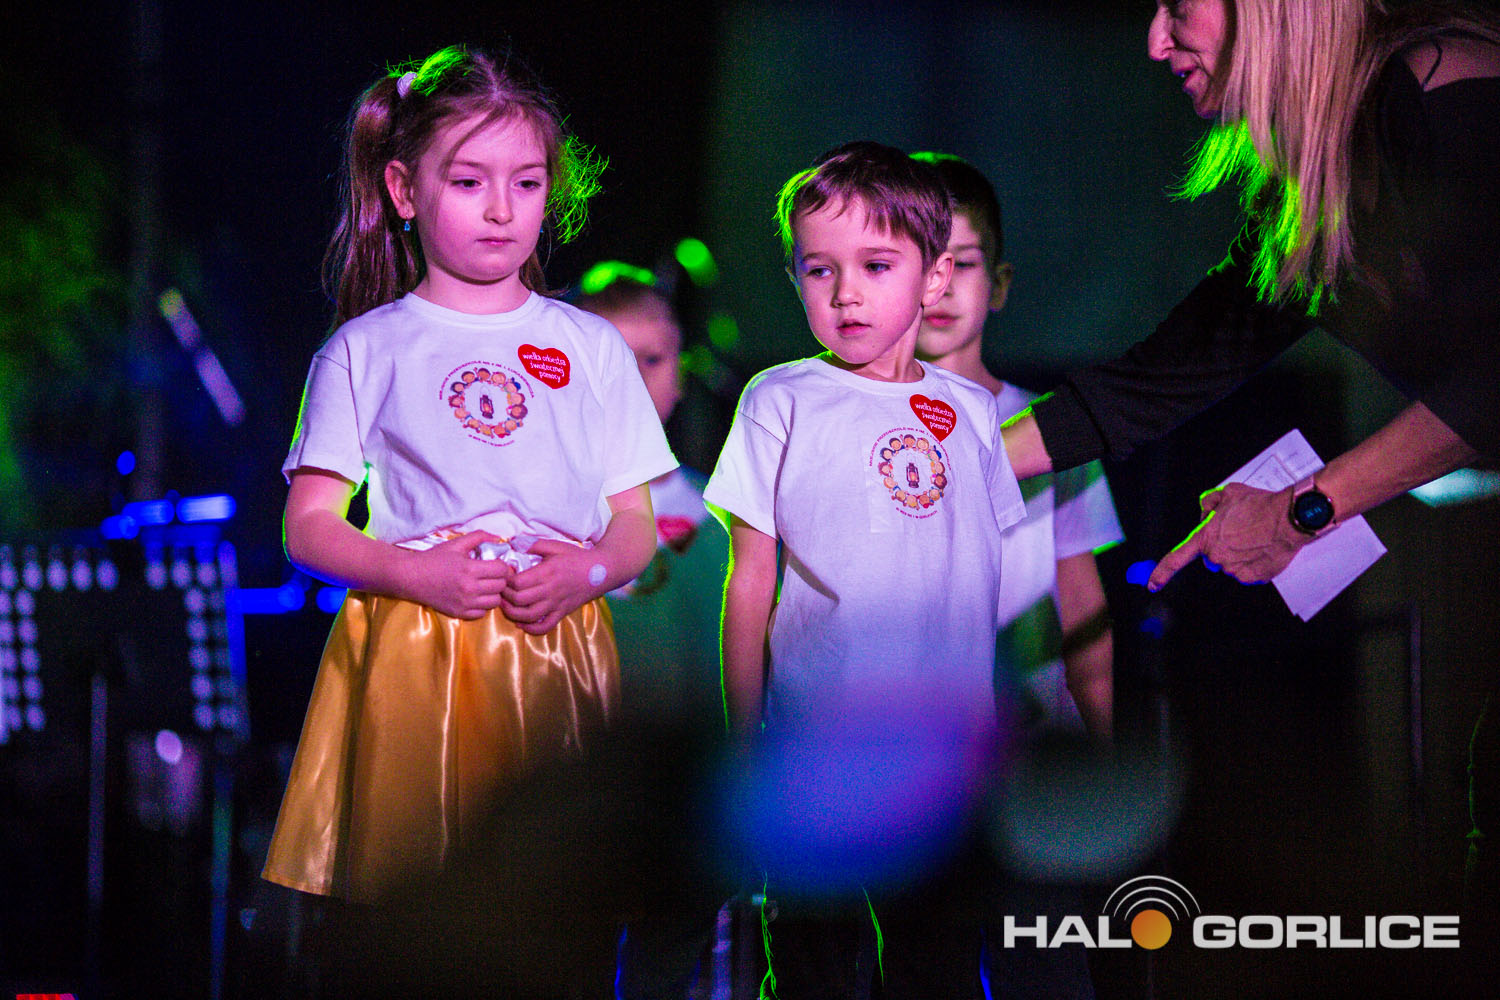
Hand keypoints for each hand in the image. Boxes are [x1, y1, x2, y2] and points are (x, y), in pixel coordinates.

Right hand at [402, 532, 514, 618]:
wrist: (412, 577)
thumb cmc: (434, 558)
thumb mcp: (456, 543)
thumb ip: (479, 537)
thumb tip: (499, 538)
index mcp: (470, 569)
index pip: (502, 570)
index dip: (503, 566)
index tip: (497, 565)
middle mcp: (469, 588)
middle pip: (501, 586)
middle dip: (500, 579)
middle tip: (493, 575)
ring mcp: (464, 603)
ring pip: (495, 601)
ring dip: (493, 593)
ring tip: (486, 587)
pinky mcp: (459, 613)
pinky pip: (482, 613)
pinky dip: (482, 605)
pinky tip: (476, 597)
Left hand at [501, 539, 603, 634]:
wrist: (600, 570)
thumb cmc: (576, 557)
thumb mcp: (555, 546)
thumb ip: (533, 544)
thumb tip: (513, 542)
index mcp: (547, 572)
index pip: (518, 582)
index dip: (505, 580)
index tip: (502, 575)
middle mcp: (550, 590)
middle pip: (519, 600)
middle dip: (504, 596)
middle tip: (500, 590)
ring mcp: (556, 604)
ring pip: (528, 616)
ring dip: (512, 613)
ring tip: (506, 605)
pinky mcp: (562, 613)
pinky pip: (545, 626)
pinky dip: (531, 628)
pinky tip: (522, 623)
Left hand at [1147, 482, 1308, 590]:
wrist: (1289, 517)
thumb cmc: (1260, 504)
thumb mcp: (1228, 493)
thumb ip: (1210, 502)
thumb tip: (1206, 511)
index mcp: (1206, 537)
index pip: (1177, 558)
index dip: (1162, 572)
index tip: (1152, 583)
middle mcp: (1216, 556)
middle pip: (1213, 556)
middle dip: (1222, 547)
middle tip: (1240, 532)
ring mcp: (1234, 569)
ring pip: (1231, 564)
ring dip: (1239, 554)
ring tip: (1255, 537)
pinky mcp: (1252, 577)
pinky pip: (1248, 572)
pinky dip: (1254, 563)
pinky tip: (1263, 548)